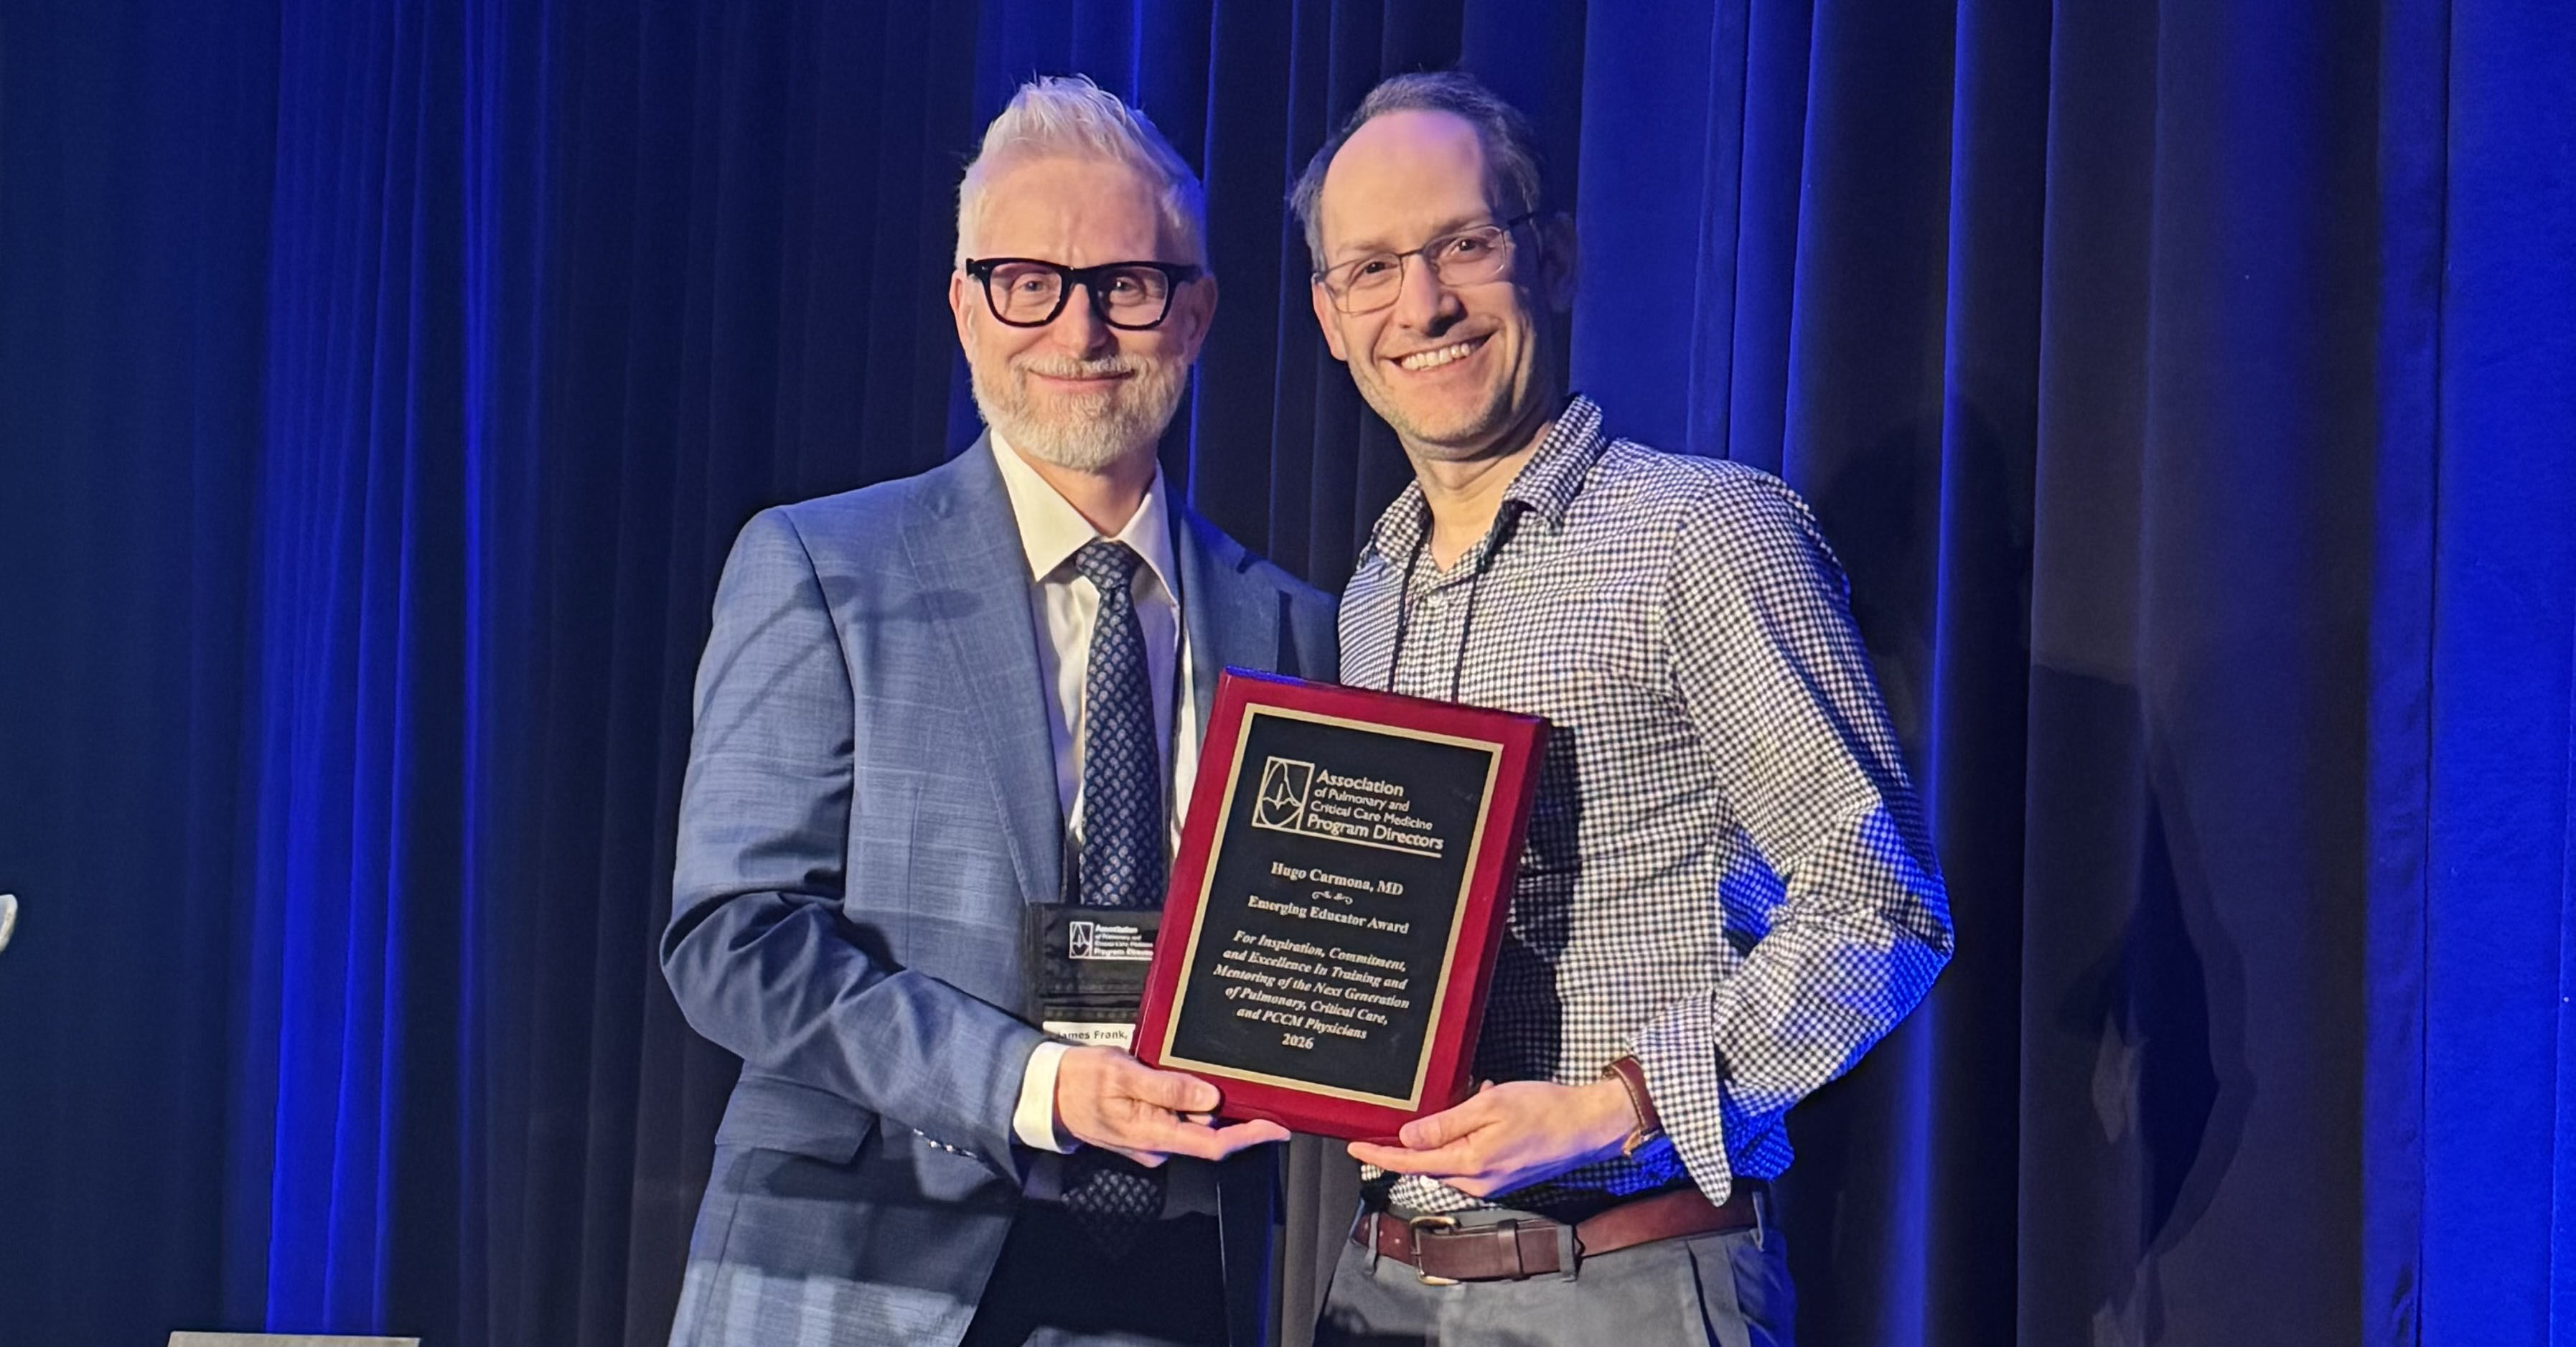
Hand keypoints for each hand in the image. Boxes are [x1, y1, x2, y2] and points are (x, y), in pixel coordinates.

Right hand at [1053, 1046, 1289, 1166]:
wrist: (1048, 1092)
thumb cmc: (1081, 1080)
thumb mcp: (1123, 1073)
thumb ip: (1167, 1087)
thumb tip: (1208, 1098)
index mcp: (1154, 1134)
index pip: (1213, 1143)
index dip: (1249, 1137)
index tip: (1277, 1127)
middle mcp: (1157, 1144)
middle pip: (1208, 1128)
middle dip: (1221, 1101)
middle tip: (1215, 1068)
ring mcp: (1152, 1138)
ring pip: (1192, 1118)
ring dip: (1197, 1095)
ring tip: (1167, 1067)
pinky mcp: (1147, 1129)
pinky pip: (1177, 1115)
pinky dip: (1183, 1096)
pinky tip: (1166, 1076)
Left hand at [1346, 1078, 1636, 1200]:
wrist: (1589, 1125)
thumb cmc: (1543, 1110)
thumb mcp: (1488, 1106)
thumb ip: (1445, 1123)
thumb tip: (1408, 1137)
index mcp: (1470, 1165)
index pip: (1411, 1163)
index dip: (1379, 1154)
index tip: (1353, 1146)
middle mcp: (1478, 1182)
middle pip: (1430, 1161)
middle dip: (1425, 1132)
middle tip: (1438, 1098)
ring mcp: (1493, 1182)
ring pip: (1452, 1156)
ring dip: (1453, 1128)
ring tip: (1478, 1095)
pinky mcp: (1506, 1176)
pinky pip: (1473, 1156)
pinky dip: (1472, 1132)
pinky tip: (1489, 1105)